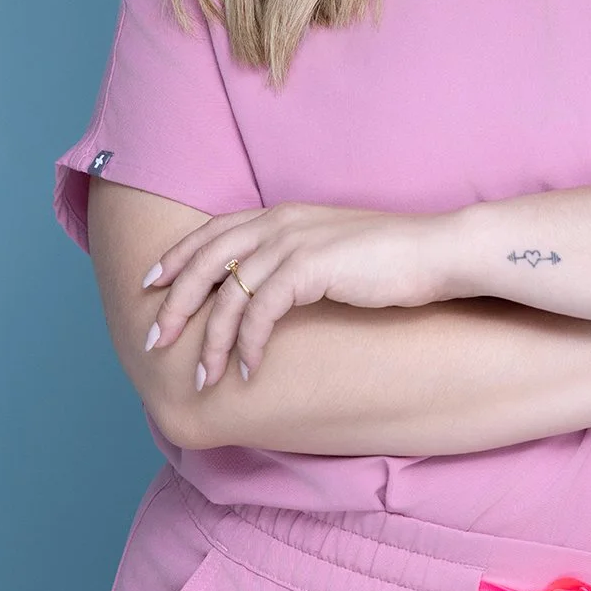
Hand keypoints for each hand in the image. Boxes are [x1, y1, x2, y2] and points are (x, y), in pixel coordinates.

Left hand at [139, 202, 459, 387]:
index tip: (152, 285)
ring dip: (211, 339)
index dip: (177, 258)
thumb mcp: (333, 251)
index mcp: (282, 214)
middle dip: (175, 302)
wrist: (438, 251)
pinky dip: (249, 344)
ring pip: (228, 292)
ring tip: (202, 376)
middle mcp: (280, 222)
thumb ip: (297, 260)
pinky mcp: (309, 267)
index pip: (213, 231)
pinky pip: (260, 311)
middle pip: (206, 260)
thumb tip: (272, 289)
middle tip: (155, 340)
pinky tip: (248, 370)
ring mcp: (293, 242)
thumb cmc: (394, 258)